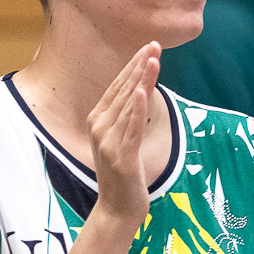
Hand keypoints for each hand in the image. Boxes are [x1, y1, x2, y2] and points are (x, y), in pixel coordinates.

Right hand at [87, 42, 160, 229]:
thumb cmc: (123, 174)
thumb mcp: (123, 139)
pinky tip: (141, 90)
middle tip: (154, 44)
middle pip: (122, 89)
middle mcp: (99, 127)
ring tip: (153, 58)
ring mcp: (108, 141)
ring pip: (127, 104)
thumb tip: (137, 92)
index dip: (133, 65)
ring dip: (141, 79)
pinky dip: (135, 108)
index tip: (149, 47)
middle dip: (139, 65)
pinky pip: (130, 127)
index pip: (118, 86)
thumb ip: (126, 117)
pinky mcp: (121, 155)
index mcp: (98, 120)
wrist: (117, 208)